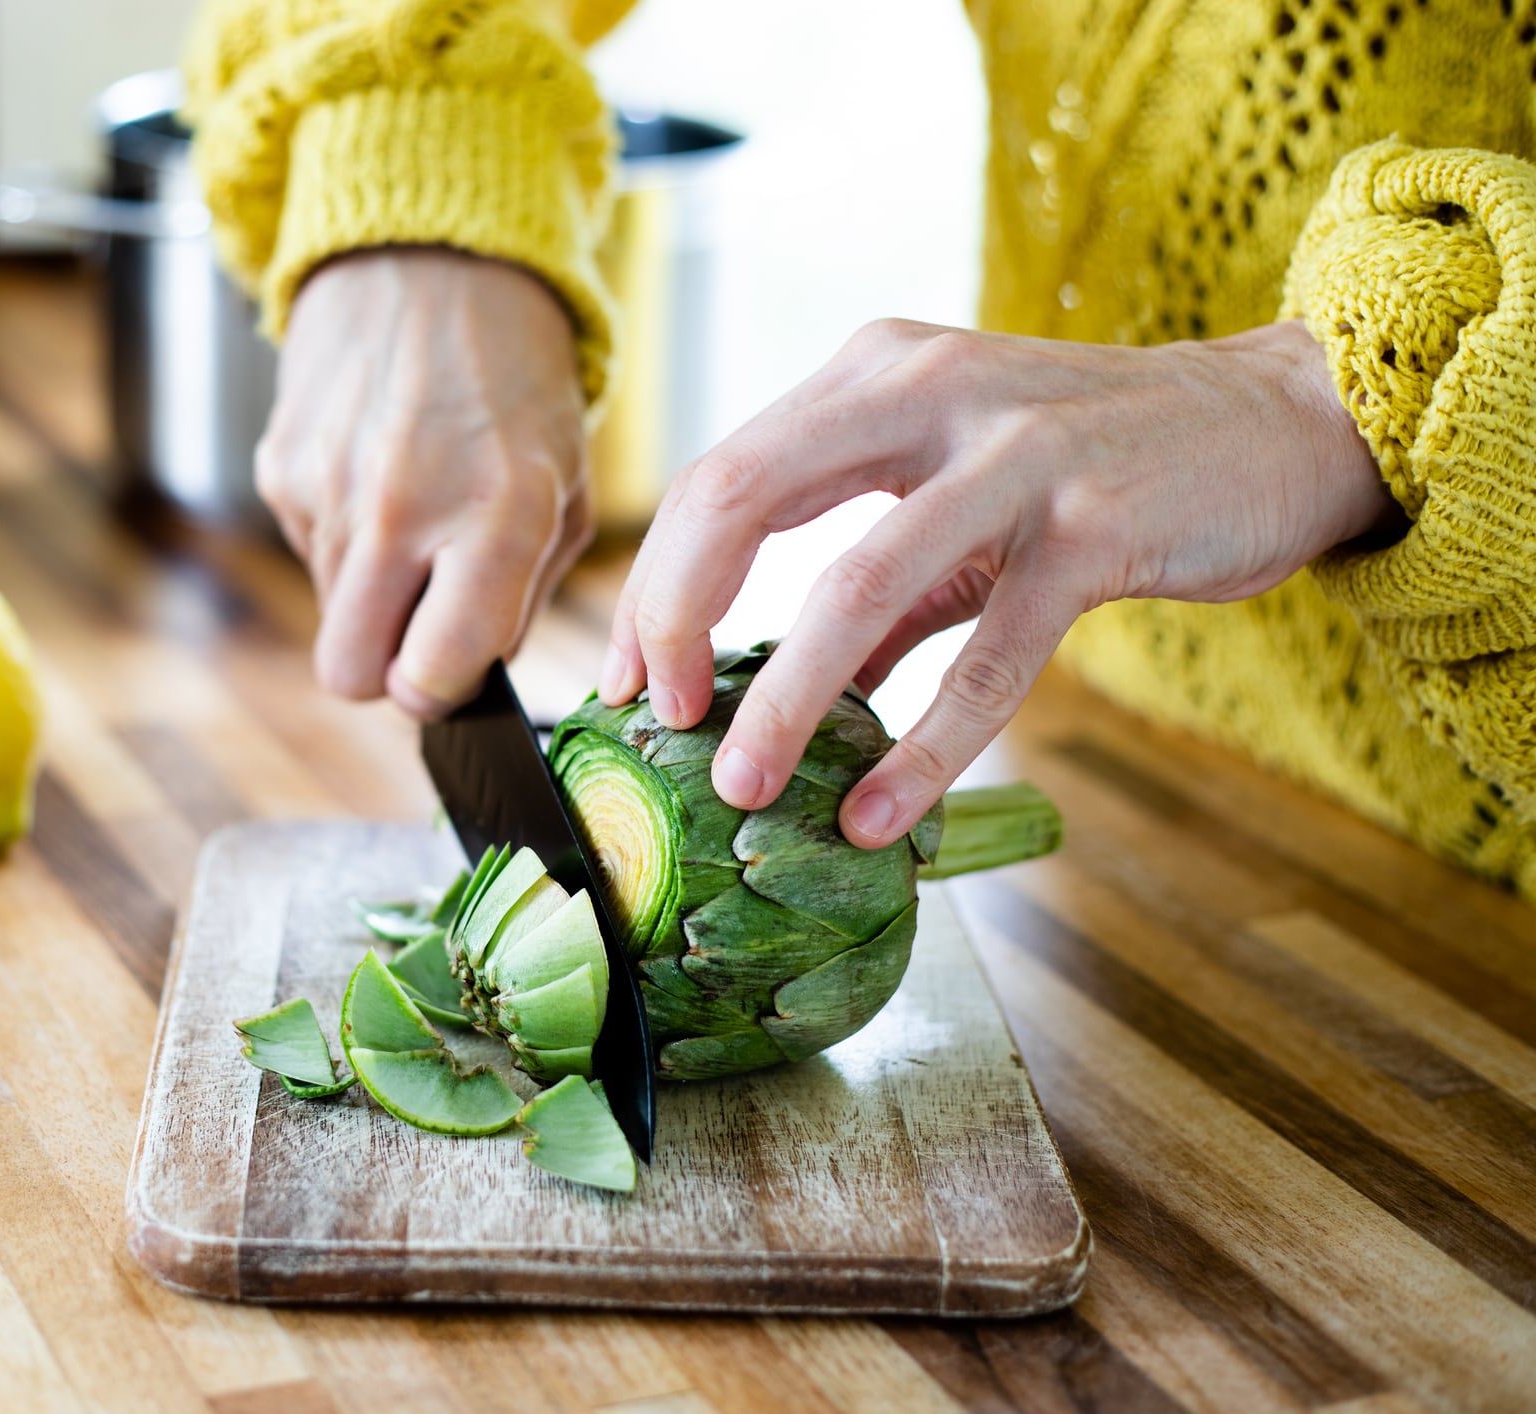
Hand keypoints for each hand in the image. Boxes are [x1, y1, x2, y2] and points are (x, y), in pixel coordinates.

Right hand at [261, 248, 589, 715]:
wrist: (431, 260)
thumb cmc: (515, 384)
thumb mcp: (565, 490)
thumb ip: (525, 596)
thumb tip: (470, 674)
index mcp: (498, 516)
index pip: (431, 675)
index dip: (440, 691)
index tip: (452, 668)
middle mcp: (404, 507)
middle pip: (349, 674)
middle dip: (383, 670)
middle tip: (420, 624)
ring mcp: (330, 486)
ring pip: (329, 615)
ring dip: (371, 592)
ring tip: (414, 513)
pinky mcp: (280, 466)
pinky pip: (308, 552)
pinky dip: (343, 536)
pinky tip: (378, 474)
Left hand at [600, 317, 1396, 843]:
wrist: (1276, 423)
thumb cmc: (1095, 465)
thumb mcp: (957, 499)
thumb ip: (872, 589)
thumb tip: (774, 696)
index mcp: (873, 376)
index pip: (718, 477)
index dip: (656, 586)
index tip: (628, 681)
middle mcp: (925, 391)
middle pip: (741, 500)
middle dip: (674, 620)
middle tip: (658, 722)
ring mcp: (1013, 454)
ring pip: (855, 585)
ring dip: (784, 700)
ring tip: (743, 787)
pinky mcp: (1093, 529)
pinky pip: (985, 659)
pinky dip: (923, 747)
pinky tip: (881, 815)